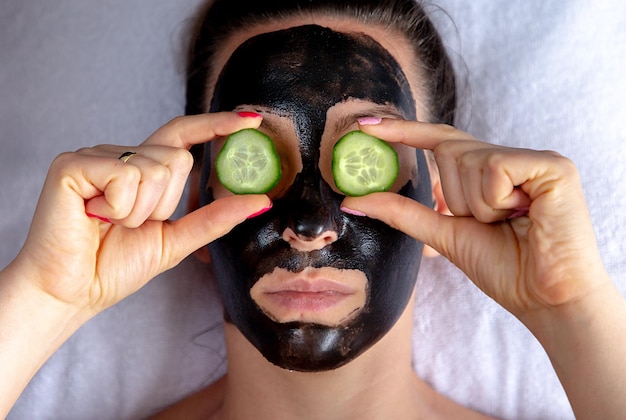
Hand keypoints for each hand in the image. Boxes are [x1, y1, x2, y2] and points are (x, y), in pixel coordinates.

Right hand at [10, 112, 269, 315]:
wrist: (73, 292)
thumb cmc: (115, 266)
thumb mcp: (176, 240)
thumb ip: (214, 218)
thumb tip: (261, 200)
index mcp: (144, 171)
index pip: (185, 136)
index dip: (216, 125)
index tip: (251, 120)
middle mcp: (122, 156)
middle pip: (177, 158)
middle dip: (164, 204)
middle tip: (132, 225)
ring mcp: (96, 156)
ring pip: (154, 168)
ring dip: (140, 211)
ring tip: (110, 224)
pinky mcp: (73, 164)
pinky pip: (124, 175)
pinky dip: (118, 207)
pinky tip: (95, 216)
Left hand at [342, 119, 610, 318]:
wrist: (545, 299)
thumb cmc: (503, 268)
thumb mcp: (443, 233)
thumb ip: (401, 211)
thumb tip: (352, 200)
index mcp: (487, 173)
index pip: (439, 141)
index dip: (403, 131)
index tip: (365, 125)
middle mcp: (509, 159)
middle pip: (449, 152)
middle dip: (456, 198)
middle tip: (490, 225)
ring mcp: (532, 160)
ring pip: (469, 161)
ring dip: (478, 206)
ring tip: (510, 224)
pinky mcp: (551, 166)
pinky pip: (494, 169)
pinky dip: (495, 200)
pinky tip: (524, 215)